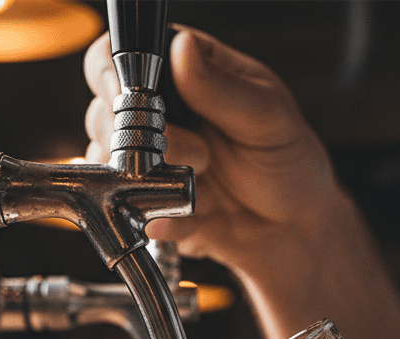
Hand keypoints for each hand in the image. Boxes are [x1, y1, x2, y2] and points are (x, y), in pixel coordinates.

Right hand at [83, 28, 340, 275]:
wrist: (296, 228)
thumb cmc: (289, 163)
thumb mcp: (267, 117)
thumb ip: (222, 88)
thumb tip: (182, 50)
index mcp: (182, 74)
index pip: (117, 58)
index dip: (112, 77)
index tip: (130, 99)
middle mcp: (159, 116)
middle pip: (104, 115)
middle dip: (144, 140)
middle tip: (200, 155)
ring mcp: (150, 164)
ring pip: (110, 167)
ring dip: (153, 182)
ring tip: (203, 186)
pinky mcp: (151, 207)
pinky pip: (133, 214)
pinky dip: (164, 219)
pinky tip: (195, 217)